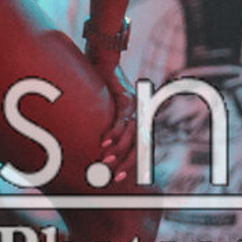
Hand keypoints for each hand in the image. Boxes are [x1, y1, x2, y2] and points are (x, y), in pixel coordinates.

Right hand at [89, 54, 136, 182]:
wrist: (105, 63)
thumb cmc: (103, 88)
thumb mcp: (109, 110)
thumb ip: (111, 126)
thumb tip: (101, 146)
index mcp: (140, 119)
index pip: (141, 148)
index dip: (132, 164)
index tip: (120, 179)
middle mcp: (141, 114)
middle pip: (138, 146)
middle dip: (127, 163)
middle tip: (114, 177)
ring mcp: (135, 106)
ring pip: (130, 136)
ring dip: (117, 150)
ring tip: (105, 162)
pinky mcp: (126, 98)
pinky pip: (121, 120)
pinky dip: (113, 133)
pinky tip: (104, 143)